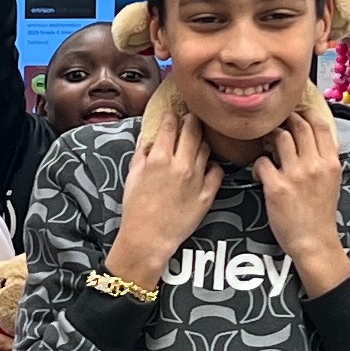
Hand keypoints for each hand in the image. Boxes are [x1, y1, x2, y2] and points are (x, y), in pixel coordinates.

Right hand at [104, 102, 219, 286]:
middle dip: (192, 119)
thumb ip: (141, 152)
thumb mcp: (132, 175)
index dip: (172, 115)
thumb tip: (148, 136)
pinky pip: (217, 171)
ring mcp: (197, 178)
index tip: (173, 113)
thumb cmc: (136, 208)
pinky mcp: (208, 194)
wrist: (148, 238)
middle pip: (193, 130)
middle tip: (192, 116)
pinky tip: (205, 167)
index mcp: (159, 158)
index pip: (170, 126)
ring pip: (206, 148)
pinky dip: (212, 166)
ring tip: (198, 142)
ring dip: (202, 141)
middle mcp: (181, 164)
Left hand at [259, 105, 349, 291]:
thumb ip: (330, 160)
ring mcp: (295, 175)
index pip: (320, 125)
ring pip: (280, 137)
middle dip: (285, 121)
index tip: (296, 111)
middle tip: (276, 125)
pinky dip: (257, 165)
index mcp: (330, 162)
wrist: (314, 241)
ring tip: (267, 147)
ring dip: (270, 138)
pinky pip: (262, 162)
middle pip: (299, 125)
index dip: (306, 112)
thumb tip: (332, 140)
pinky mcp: (276, 187)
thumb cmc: (321, 213)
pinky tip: (259, 174)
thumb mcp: (334, 182)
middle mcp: (314, 164)